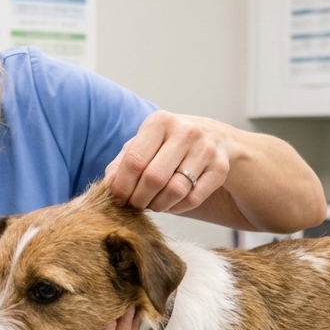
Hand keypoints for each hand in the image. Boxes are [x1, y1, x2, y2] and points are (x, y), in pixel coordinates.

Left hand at [105, 111, 231, 213]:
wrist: (213, 137)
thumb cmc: (167, 144)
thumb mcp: (142, 145)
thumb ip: (121, 164)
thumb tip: (109, 187)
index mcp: (160, 122)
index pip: (135, 161)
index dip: (123, 186)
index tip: (118, 199)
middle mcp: (186, 131)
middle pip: (154, 178)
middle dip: (139, 199)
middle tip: (135, 205)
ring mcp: (206, 149)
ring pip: (175, 191)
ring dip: (158, 205)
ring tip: (152, 203)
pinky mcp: (220, 168)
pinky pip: (193, 199)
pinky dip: (177, 207)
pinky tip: (171, 202)